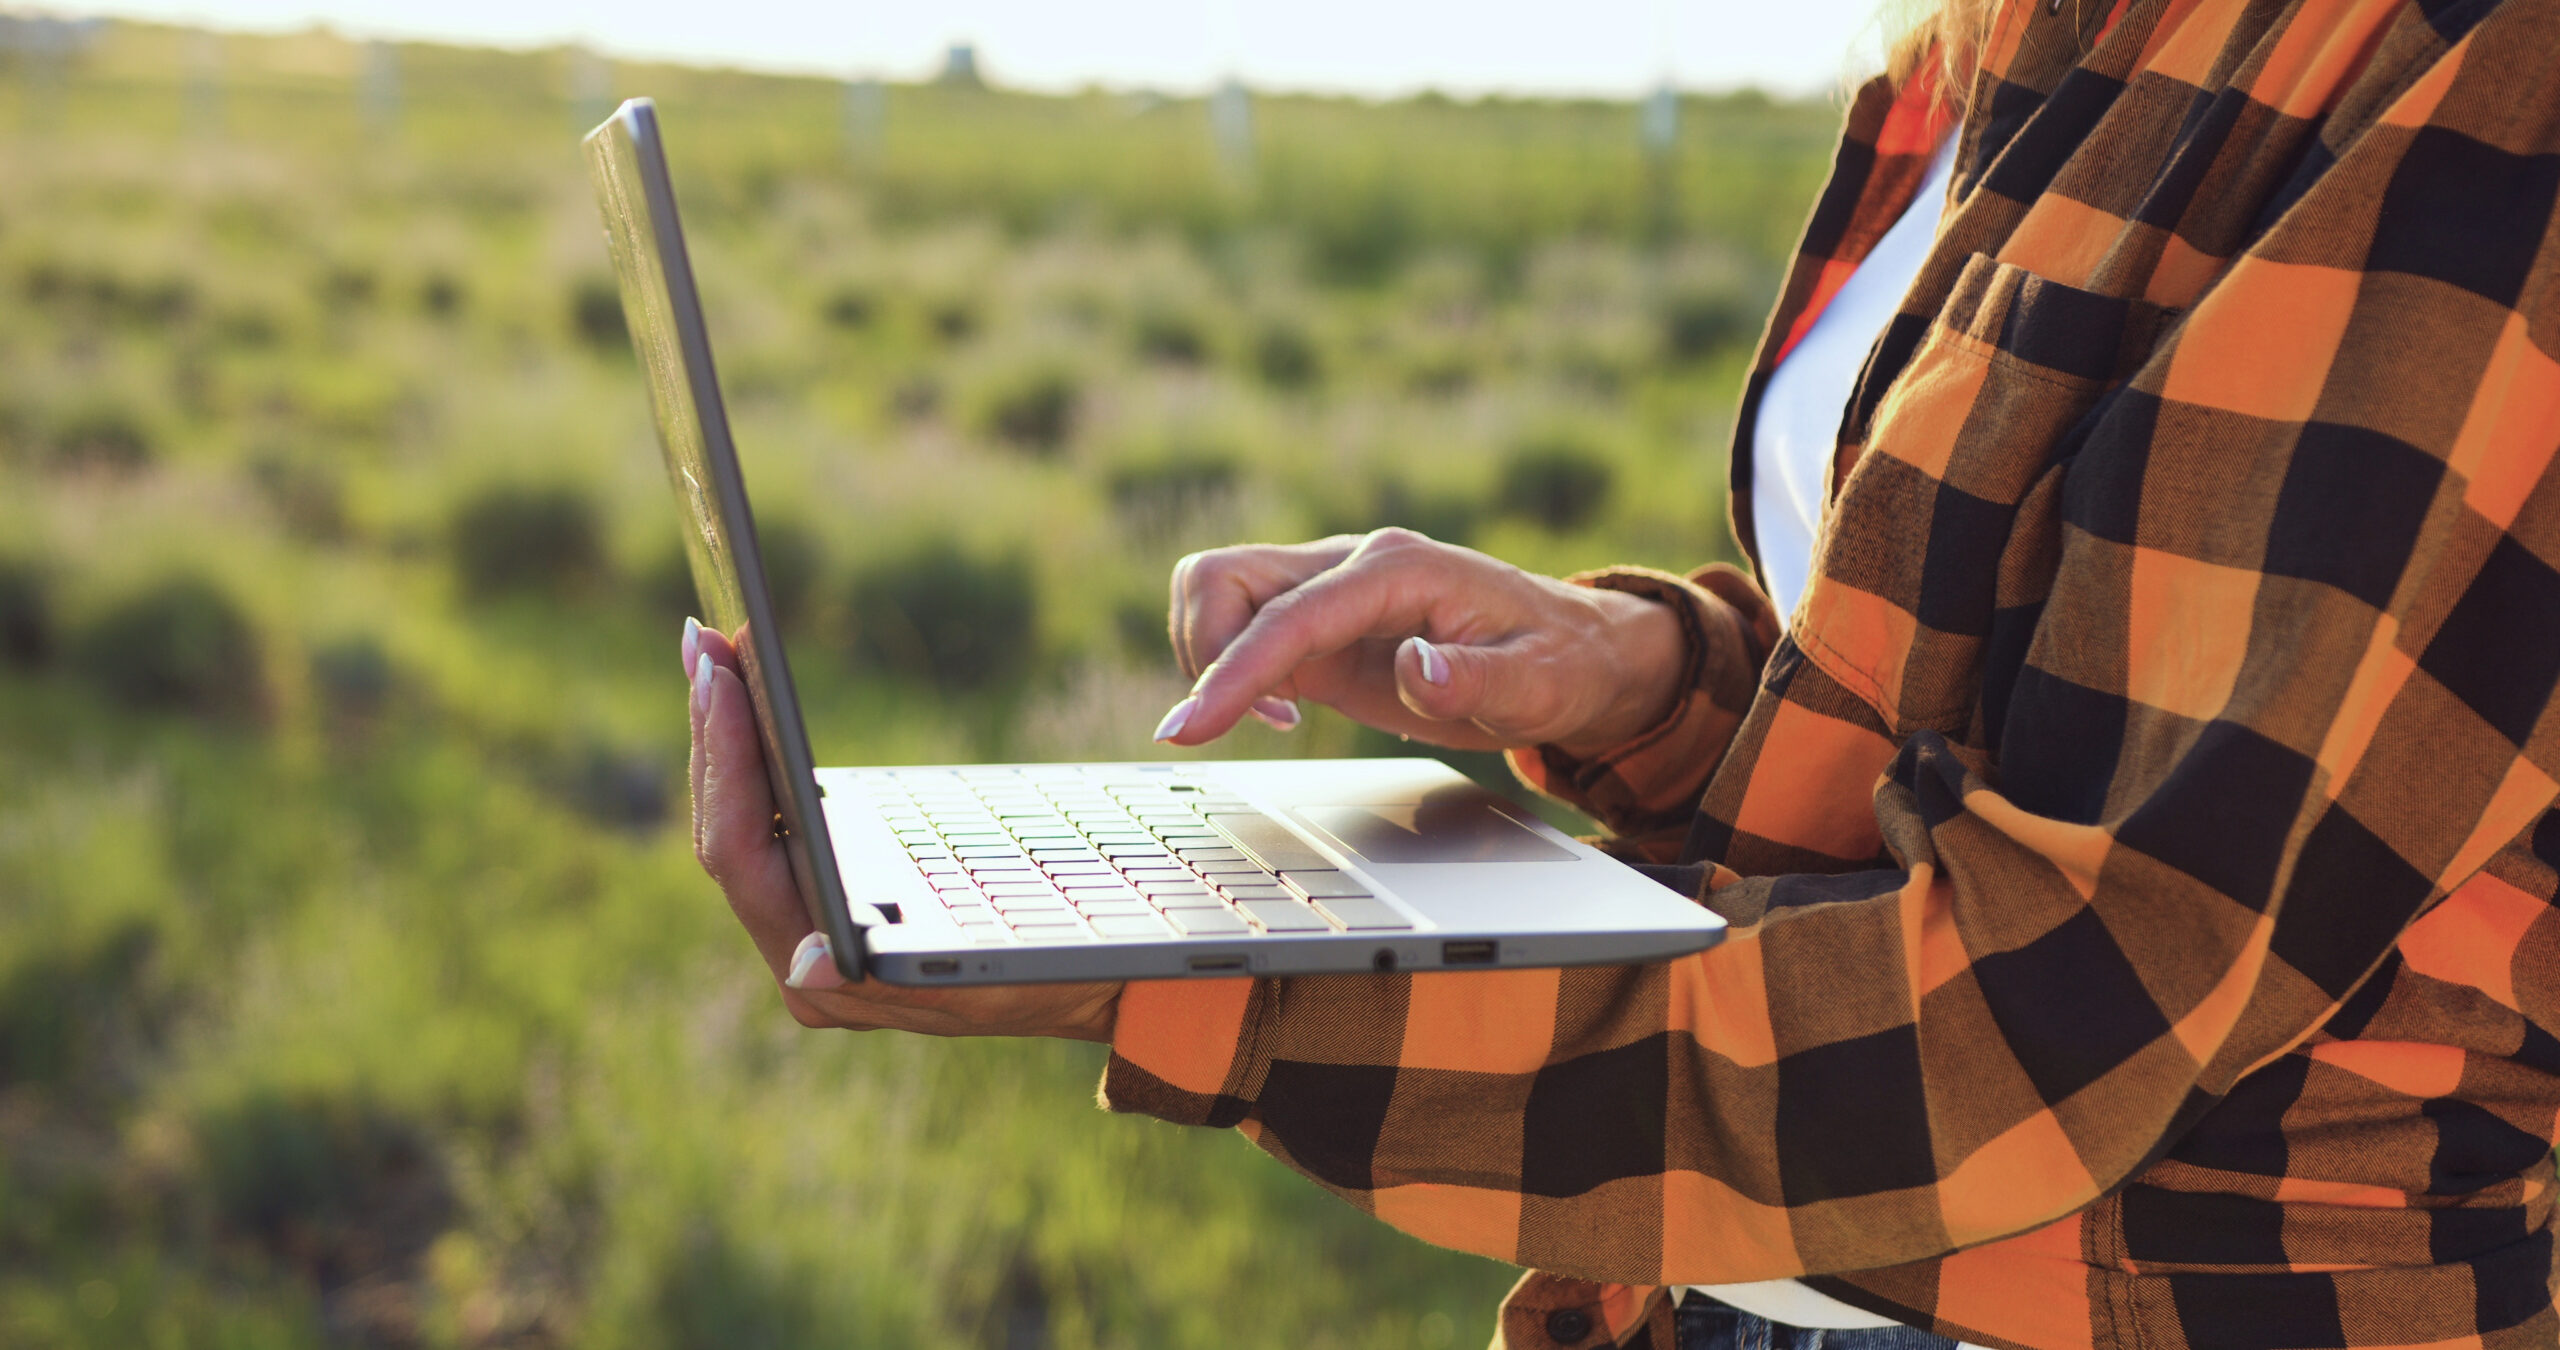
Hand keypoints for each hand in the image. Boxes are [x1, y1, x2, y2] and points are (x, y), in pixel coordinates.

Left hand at [681, 618, 1121, 1040]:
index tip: (724, 680)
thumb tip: (805, 970)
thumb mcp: (1006, 967)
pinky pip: (768, 825)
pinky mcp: (827, 902)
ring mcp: (810, 933)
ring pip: (739, 827)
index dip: (726, 766)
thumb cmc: (1064, 971)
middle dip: (714, 733)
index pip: (744, 859)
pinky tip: (750, 702)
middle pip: (727, 837)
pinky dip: (756, 757)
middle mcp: (804, 962)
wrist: (1096, 990)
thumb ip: (918, 973)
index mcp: (832, 977)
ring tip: (715, 651)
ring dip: (726, 737)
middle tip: (705, 639)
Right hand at [1158, 528, 1684, 753]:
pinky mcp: (1324, 624)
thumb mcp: (1539, 684)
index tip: (1192, 726)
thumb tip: (1416, 668)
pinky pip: (1242, 626)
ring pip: (1220, 591)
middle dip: (1206, 651)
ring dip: (1211, 656)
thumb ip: (1476, 679)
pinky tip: (1280, 713)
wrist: (1577, 651)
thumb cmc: (1561, 664)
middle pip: (1224, 576)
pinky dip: (1231, 670)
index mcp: (1399, 570)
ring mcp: (1332, 591)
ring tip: (1267, 716)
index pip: (1289, 615)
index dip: (1232, 670)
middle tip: (1244, 721)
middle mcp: (1354, 566)